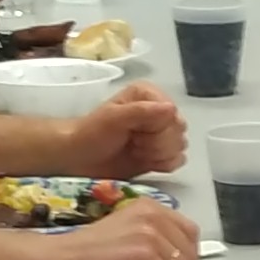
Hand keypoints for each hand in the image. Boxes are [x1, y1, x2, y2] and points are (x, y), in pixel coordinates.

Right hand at [39, 195, 201, 259]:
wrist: (59, 259)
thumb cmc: (87, 250)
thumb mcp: (126, 227)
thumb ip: (155, 231)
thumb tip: (182, 253)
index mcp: (149, 206)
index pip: (190, 232)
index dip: (181, 252)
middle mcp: (153, 216)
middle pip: (191, 252)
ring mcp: (150, 237)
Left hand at [51, 86, 188, 181]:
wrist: (79, 157)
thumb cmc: (92, 133)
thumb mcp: (113, 119)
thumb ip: (142, 112)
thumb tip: (171, 109)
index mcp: (150, 95)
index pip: (173, 115)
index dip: (157, 129)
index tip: (135, 134)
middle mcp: (159, 110)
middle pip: (178, 131)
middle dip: (156, 143)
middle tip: (133, 143)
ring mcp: (162, 132)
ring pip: (179, 146)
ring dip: (156, 154)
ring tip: (135, 151)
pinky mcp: (161, 152)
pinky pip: (177, 160)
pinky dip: (162, 164)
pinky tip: (144, 162)